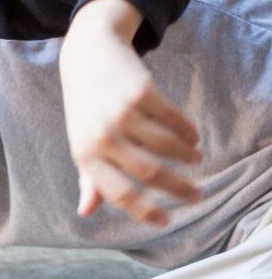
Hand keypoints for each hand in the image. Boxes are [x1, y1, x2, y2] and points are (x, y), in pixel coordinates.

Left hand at [59, 0, 202, 225]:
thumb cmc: (85, 110)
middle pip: (149, 173)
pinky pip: (172, 119)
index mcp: (86, 156)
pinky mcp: (141, 91)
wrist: (87, 56)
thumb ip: (89, 180)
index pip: (119, 193)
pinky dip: (187, 131)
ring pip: (166, 146)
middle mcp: (103, 137)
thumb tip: (86, 212)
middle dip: (178, 188)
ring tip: (196, 160)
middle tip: (196, 196)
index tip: (166, 221)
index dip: (145, 211)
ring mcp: (122, 114)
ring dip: (187, 156)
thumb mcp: (82, 145)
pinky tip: (193, 138)